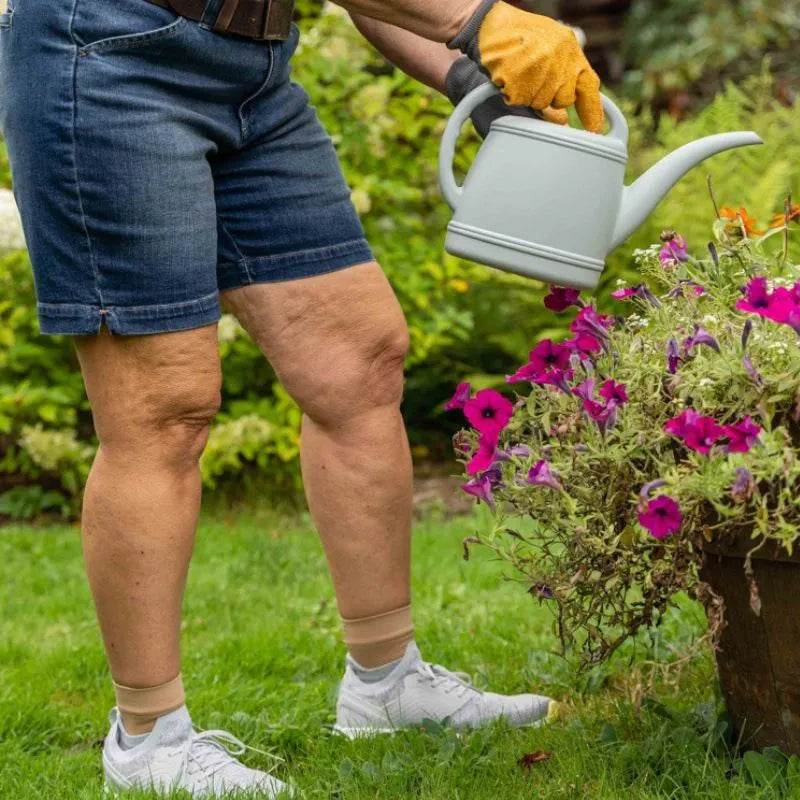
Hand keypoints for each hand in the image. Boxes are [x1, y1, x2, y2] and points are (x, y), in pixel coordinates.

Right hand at [449, 0, 603, 132]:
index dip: (592, 111)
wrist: (488, 24)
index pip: (589, 85)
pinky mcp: (520, 76)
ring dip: (528, 96)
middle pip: (562, 100)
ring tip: (518, 74)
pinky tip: (508, 76)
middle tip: (533, 81)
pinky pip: (520, 101)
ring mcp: (540, 66)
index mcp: (570, 48)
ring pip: (540, 103)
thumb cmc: (518, 39)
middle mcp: (559, 56)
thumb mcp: (549, 50)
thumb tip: (565, 119)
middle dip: (548, 98)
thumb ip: (562, 77)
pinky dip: (511, 94)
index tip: (595, 130)